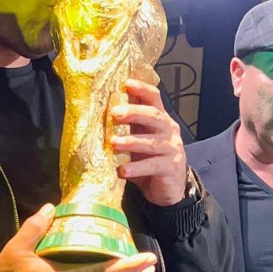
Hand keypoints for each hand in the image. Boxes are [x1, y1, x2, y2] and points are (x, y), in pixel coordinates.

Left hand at [110, 79, 186, 206]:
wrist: (168, 188)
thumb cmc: (149, 160)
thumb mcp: (139, 139)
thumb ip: (128, 127)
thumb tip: (100, 112)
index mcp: (160, 120)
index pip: (154, 98)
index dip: (142, 89)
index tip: (126, 83)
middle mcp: (169, 131)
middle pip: (153, 116)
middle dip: (134, 113)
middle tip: (114, 113)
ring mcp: (172, 149)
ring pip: (152, 142)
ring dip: (131, 142)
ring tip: (114, 143)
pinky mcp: (171, 167)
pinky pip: (152, 165)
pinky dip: (137, 168)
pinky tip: (123, 171)